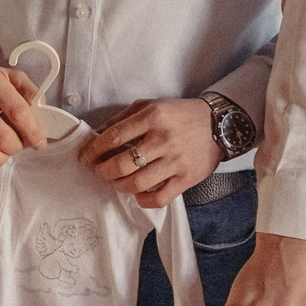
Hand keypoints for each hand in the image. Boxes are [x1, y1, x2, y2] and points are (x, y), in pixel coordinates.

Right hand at [0, 47, 46, 171]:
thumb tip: (43, 112)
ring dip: (0, 159)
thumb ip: (28, 90)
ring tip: (3, 153)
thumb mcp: (6, 75)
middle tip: (18, 146)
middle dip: (16, 147)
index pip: (18, 112)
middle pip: (2, 137)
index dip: (33, 132)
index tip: (40, 143)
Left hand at [79, 96, 222, 208]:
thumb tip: (96, 135)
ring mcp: (176, 161)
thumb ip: (123, 118)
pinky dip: (142, 200)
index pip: (113, 137)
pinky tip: (138, 193)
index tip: (85, 158)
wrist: (220, 124)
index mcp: (153, 117)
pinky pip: (158, 198)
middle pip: (121, 164)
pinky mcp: (186, 178)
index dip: (93, 151)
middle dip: (103, 171)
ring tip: (117, 182)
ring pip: (136, 183)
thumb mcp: (151, 105)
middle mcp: (163, 139)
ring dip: (119, 186)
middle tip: (100, 171)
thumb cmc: (180, 115)